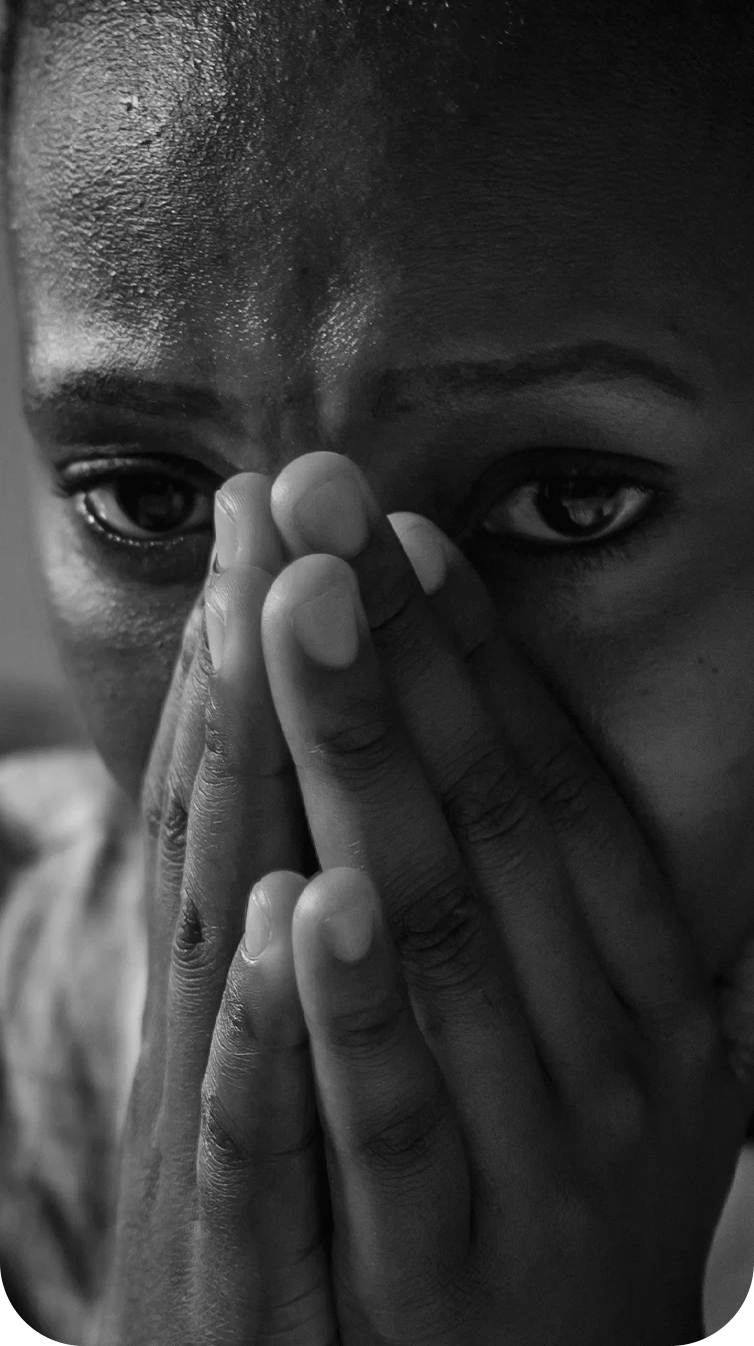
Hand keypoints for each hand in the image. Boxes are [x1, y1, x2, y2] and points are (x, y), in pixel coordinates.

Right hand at [97, 474, 336, 1345]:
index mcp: (240, 982)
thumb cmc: (303, 1216)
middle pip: (234, 822)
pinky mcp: (244, 1269)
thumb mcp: (301, 1054)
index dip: (251, 651)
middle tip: (276, 503)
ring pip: (239, 942)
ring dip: (256, 784)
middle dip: (260, 658)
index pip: (235, 788)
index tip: (279, 517)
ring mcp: (223, 1138)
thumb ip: (322, 918)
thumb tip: (362, 782)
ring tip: (272, 638)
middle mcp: (220, 1033)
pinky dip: (276, 1027)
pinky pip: (267, 1134)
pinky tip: (295, 923)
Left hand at [258, 450, 752, 1345]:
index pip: (559, 790)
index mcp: (659, 994)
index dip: (482, 659)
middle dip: (397, 657)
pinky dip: (350, 1007)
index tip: (403, 535)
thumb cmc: (586, 1190)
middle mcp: (612, 1059)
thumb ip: (628, 914)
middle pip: (492, 824)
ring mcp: (532, 1161)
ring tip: (299, 618)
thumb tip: (599, 736)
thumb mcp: (652, 1058)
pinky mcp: (437, 1268)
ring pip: (440, 937)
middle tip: (322, 511)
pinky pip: (395, 1118)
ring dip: (365, 764)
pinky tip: (303, 894)